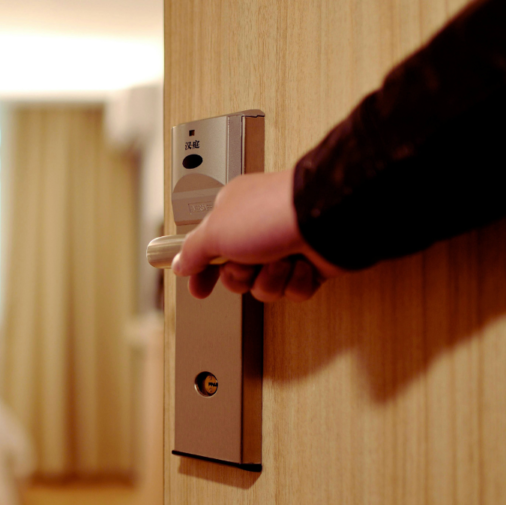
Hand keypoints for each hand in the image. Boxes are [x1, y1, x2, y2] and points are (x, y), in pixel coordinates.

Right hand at [170, 168, 344, 301]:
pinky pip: (294, 290)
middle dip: (242, 276)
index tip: (198, 289)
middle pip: (236, 275)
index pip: (208, 249)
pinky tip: (302, 264)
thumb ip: (192, 250)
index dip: (201, 272)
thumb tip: (179, 263)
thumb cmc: (271, 214)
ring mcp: (286, 246)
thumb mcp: (214, 231)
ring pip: (265, 286)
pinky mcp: (311, 264)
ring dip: (271, 279)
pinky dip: (297, 281)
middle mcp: (258, 230)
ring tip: (281, 259)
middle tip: (248, 263)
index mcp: (233, 214)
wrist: (326, 219)